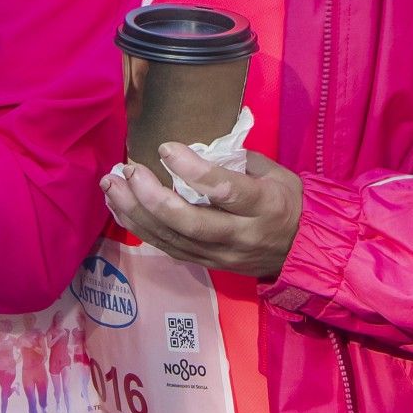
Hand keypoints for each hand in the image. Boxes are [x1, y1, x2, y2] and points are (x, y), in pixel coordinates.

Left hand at [99, 147, 302, 277]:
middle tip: (128, 171)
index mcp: (262, 205)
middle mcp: (240, 234)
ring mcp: (221, 255)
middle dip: (153, 197)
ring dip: (136, 213)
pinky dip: (141, 228)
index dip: (192, 169)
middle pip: (190, 223)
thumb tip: (197, 147)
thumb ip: (236, 161)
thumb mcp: (275, 173)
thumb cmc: (286, 201)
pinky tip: (121, 207)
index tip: (165, 148)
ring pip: (173, 239)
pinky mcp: (207, 265)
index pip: (224, 190)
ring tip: (111, 186)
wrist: (301, 250)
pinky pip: (168, 248)